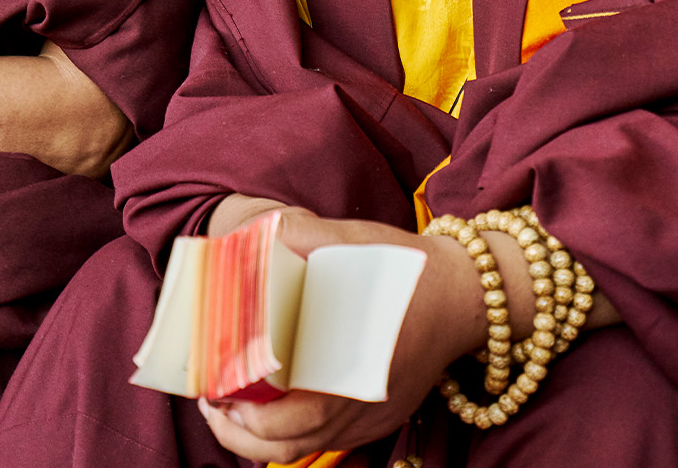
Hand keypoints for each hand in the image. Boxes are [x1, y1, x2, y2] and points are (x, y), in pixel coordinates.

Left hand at [195, 202, 485, 461]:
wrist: (467, 293)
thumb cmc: (411, 270)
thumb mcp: (357, 243)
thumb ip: (304, 235)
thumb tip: (254, 232)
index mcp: (360, 370)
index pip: (296, 420)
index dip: (247, 417)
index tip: (215, 391)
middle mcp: (367, 406)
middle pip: (291, 446)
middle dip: (239, 433)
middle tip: (211, 403)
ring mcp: (375, 417)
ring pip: (306, 449)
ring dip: (259, 438)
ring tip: (229, 409)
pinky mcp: (379, 417)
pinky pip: (326, 440)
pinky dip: (288, 433)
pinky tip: (268, 407)